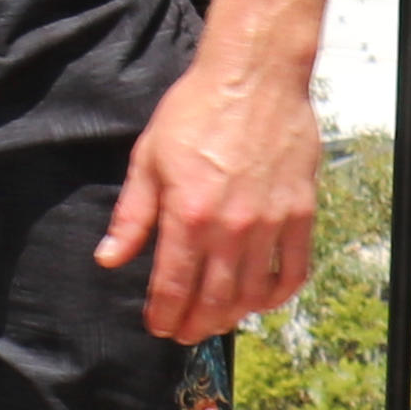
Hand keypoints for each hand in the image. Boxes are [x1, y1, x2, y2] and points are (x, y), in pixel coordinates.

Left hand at [98, 50, 322, 340]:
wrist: (253, 77)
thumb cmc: (197, 111)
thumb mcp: (148, 159)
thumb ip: (132, 216)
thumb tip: (109, 259)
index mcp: (187, 214)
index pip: (173, 286)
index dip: (163, 315)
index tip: (158, 326)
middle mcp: (230, 227)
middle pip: (214, 300)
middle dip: (194, 325)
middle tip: (184, 332)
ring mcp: (269, 223)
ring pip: (252, 294)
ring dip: (232, 316)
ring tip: (217, 319)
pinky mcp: (300, 213)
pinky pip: (293, 270)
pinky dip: (277, 294)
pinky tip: (261, 298)